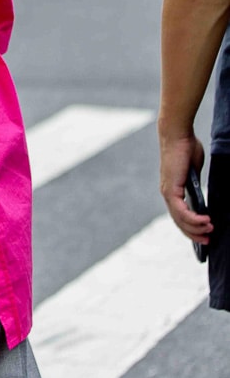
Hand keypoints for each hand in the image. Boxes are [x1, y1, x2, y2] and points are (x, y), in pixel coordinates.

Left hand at [159, 131, 212, 245]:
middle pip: (179, 221)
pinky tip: (206, 221)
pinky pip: (181, 211)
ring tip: (211, 231)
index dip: (190, 227)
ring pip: (180, 219)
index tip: (202, 236)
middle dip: (194, 234)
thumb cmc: (186, 149)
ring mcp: (167, 192)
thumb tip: (202, 196)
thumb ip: (196, 184)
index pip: (179, 215)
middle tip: (208, 241)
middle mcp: (167, 194)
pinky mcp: (171, 189)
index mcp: (172, 190)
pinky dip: (194, 218)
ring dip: (196, 228)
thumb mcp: (194, 171)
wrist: (178, 135)